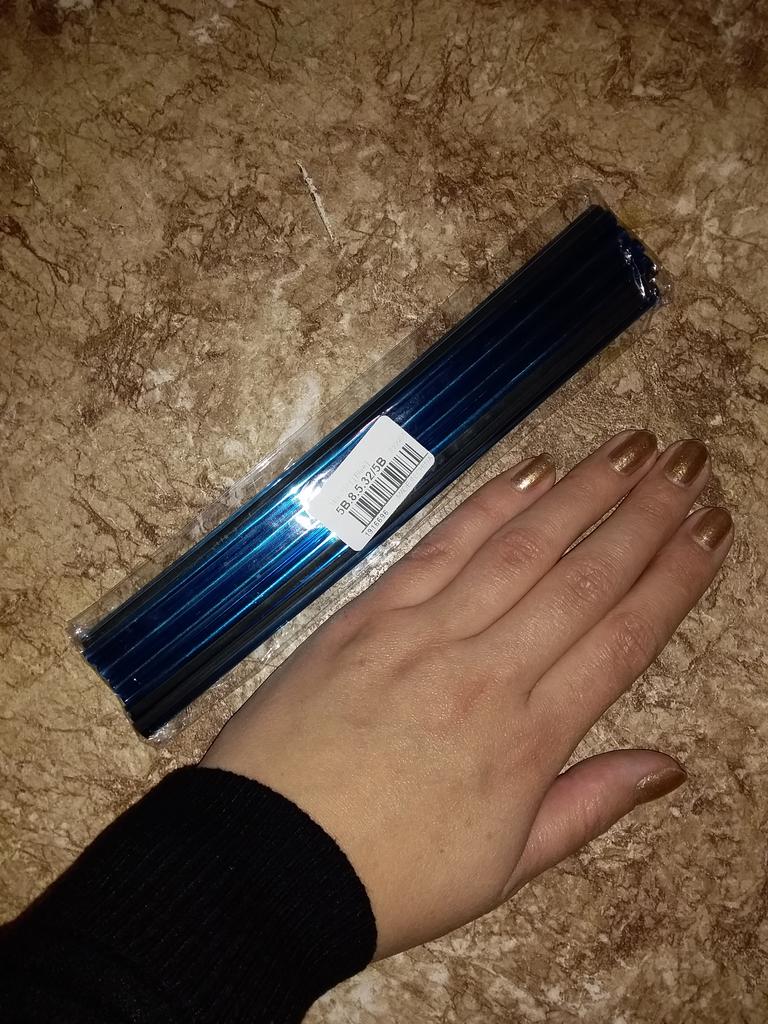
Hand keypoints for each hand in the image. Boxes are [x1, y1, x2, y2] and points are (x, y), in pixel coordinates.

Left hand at [202, 430, 732, 958]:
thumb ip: (589, 805)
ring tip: (631, 449)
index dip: (676, 577)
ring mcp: (422, 636)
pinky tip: (531, 470)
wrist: (264, 864)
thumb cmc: (387, 877)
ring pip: (520, 548)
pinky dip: (489, 504)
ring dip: (581, 492)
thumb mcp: (506, 869)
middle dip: (645, 516)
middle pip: (583, 578)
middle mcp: (485, 674)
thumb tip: (668, 767)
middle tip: (689, 465)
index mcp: (527, 740)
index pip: (623, 638)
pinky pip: (439, 546)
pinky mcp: (367, 615)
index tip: (712, 530)